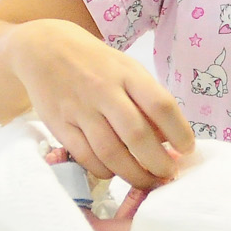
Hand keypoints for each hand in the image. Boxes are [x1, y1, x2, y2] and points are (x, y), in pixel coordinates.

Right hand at [8, 19, 193, 188]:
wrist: (44, 48)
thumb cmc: (95, 62)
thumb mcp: (126, 69)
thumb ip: (146, 100)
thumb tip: (168, 140)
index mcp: (127, 74)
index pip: (161, 105)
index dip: (179, 132)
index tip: (186, 149)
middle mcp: (104, 90)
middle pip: (136, 135)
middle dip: (157, 163)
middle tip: (168, 176)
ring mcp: (80, 109)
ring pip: (111, 152)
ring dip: (133, 174)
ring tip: (146, 182)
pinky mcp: (59, 125)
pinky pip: (85, 157)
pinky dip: (104, 171)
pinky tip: (114, 172)